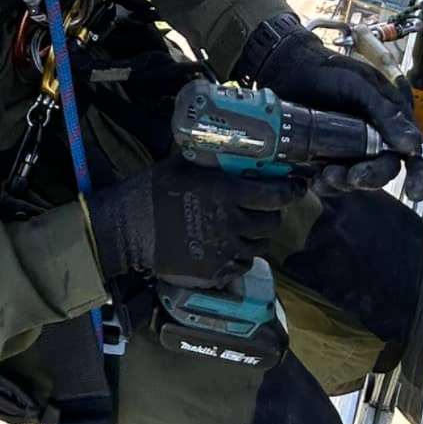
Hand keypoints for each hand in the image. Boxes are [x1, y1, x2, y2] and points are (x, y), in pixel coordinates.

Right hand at [88, 157, 296, 290]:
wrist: (127, 231)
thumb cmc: (152, 191)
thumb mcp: (182, 165)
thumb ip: (212, 163)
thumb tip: (233, 150)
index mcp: (226, 194)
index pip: (275, 195)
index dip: (290, 191)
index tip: (296, 187)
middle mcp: (231, 224)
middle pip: (272, 223)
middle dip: (270, 214)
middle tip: (261, 209)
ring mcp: (225, 252)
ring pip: (259, 246)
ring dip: (255, 237)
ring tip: (241, 229)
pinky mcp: (215, 274)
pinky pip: (242, 266)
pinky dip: (239, 257)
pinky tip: (226, 248)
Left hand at [238, 12, 422, 196]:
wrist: (288, 69)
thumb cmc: (328, 70)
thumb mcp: (360, 85)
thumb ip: (386, 113)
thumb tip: (412, 145)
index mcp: (393, 119)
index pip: (416, 150)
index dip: (421, 174)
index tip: (415, 191)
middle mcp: (377, 137)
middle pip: (385, 169)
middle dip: (370, 177)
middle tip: (351, 176)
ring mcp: (352, 148)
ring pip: (358, 178)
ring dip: (345, 182)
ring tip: (325, 175)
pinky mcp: (329, 156)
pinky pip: (334, 179)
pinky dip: (326, 182)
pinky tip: (315, 177)